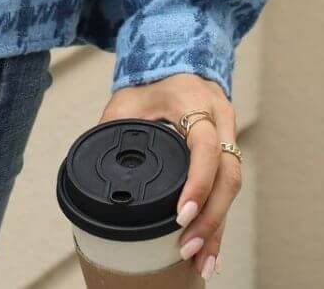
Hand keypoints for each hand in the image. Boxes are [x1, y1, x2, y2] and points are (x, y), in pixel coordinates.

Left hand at [100, 74, 240, 279]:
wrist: (181, 60)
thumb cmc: (151, 81)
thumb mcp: (128, 97)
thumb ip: (113, 126)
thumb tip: (90, 162)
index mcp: (195, 102)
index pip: (205, 145)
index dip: (197, 182)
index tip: (181, 215)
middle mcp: (220, 119)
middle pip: (228, 175)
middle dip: (210, 217)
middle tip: (188, 247)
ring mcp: (230, 135)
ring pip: (233, 188)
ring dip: (218, 227)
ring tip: (203, 263)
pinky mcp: (229, 154)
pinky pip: (228, 191)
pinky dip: (219, 222)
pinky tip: (210, 251)